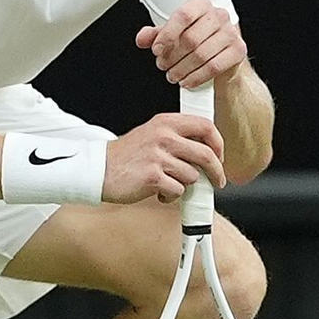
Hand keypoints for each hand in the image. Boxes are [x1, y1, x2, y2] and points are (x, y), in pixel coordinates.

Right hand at [102, 114, 226, 204]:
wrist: (99, 169)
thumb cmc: (128, 155)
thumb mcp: (152, 134)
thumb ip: (177, 137)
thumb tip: (208, 150)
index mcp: (166, 122)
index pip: (205, 126)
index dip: (219, 143)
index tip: (219, 156)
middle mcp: (163, 136)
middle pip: (206, 154)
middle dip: (216, 172)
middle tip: (217, 181)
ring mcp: (157, 157)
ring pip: (192, 176)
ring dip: (185, 184)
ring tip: (169, 183)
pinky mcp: (152, 177)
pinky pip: (178, 190)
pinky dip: (172, 196)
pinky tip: (160, 192)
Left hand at [136, 0, 246, 88]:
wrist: (223, 52)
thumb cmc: (198, 39)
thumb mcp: (174, 34)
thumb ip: (156, 35)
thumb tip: (142, 39)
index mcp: (201, 5)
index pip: (183, 16)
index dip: (167, 35)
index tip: (156, 50)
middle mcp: (219, 15)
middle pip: (190, 39)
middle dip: (172, 57)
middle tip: (163, 66)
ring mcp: (231, 33)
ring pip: (201, 55)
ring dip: (182, 69)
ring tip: (173, 75)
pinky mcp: (238, 50)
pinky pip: (214, 67)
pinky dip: (196, 77)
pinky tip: (187, 81)